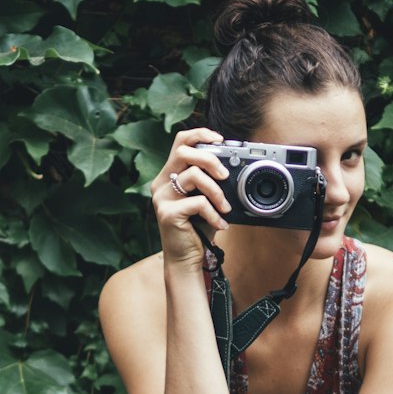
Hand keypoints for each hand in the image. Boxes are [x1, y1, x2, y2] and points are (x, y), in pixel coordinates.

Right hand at [150, 128, 232, 267]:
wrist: (185, 259)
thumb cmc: (197, 228)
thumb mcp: (205, 199)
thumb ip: (210, 180)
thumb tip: (231, 165)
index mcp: (168, 175)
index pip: (180, 141)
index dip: (200, 134)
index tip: (220, 140)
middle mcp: (161, 183)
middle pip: (184, 152)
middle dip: (210, 159)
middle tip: (225, 176)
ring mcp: (162, 198)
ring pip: (192, 176)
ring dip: (216, 191)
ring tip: (225, 207)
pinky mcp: (167, 214)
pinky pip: (197, 203)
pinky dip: (214, 213)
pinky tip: (220, 224)